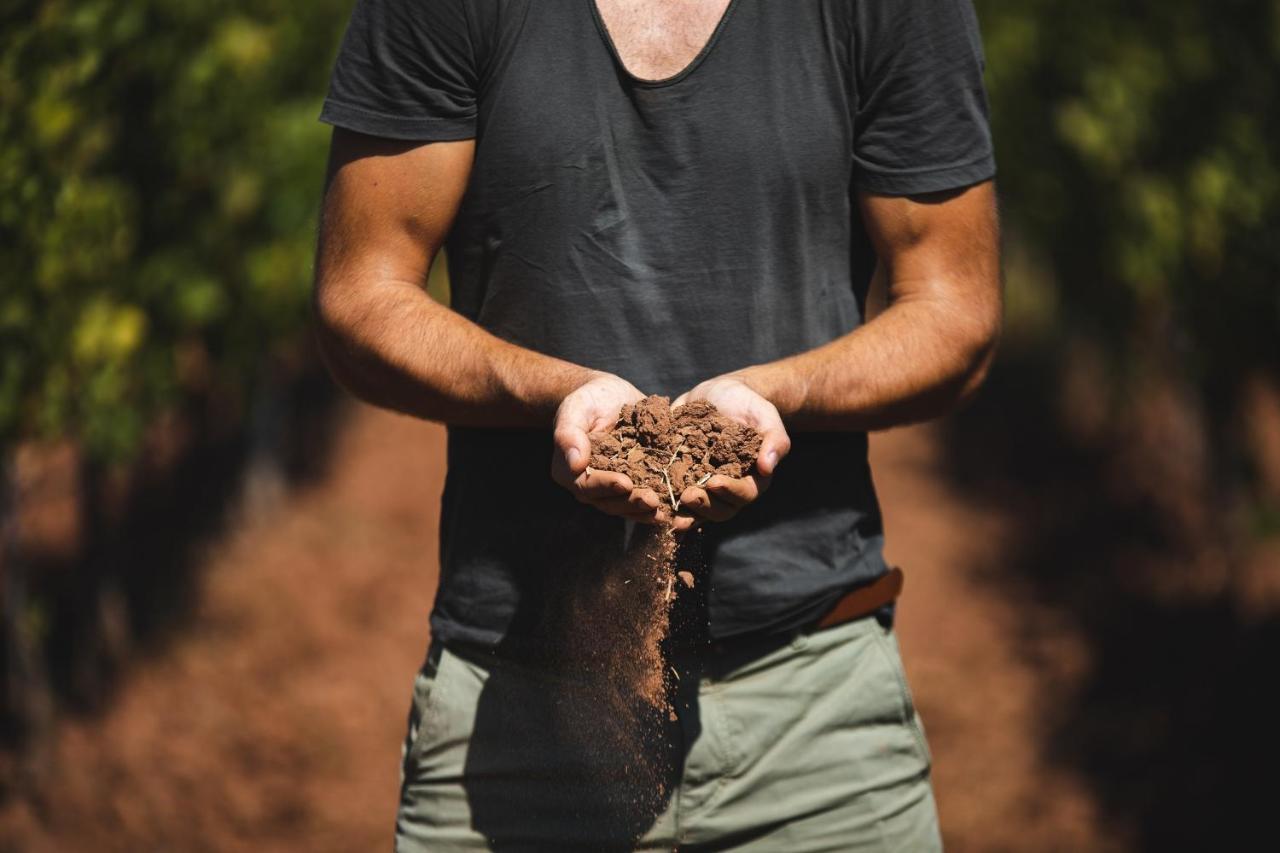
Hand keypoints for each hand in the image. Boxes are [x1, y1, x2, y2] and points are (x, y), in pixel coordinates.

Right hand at [550, 372, 676, 524]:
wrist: (610, 397)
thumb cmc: (589, 400)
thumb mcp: (576, 408)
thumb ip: (569, 434)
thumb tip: (575, 465)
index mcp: (568, 471)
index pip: (586, 485)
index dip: (606, 486)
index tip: (625, 484)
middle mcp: (588, 485)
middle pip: (608, 502)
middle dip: (631, 502)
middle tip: (651, 501)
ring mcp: (611, 489)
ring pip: (626, 506)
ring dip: (644, 511)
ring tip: (664, 511)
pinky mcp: (632, 485)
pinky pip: (640, 501)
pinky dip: (655, 508)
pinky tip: (671, 510)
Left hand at [672, 374, 790, 522]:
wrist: (722, 394)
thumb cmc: (749, 405)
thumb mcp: (765, 416)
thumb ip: (774, 440)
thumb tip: (768, 467)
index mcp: (751, 478)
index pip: (744, 493)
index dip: (730, 491)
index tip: (715, 482)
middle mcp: (727, 488)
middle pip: (719, 509)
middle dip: (703, 506)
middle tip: (687, 496)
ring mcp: (703, 485)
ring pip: (696, 509)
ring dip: (683, 513)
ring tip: (667, 511)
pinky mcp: (682, 477)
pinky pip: (673, 494)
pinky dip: (663, 500)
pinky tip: (649, 500)